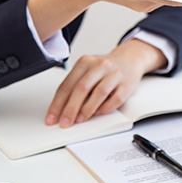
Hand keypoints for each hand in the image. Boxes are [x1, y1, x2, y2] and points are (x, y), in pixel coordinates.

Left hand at [45, 39, 165, 127]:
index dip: (57, 104)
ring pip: (99, 93)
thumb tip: (63, 110)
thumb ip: (76, 86)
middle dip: (70, 109)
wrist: (129, 60)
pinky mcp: (127, 84)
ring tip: (79, 120)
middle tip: (65, 122)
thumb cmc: (104, 69)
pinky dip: (105, 108)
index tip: (52, 118)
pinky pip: (115, 99)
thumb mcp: (87, 71)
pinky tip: (98, 113)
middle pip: (82, 88)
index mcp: (85, 62)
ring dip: (87, 109)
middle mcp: (100, 65)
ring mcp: (114, 74)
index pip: (67, 85)